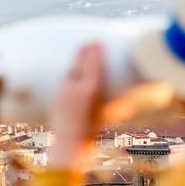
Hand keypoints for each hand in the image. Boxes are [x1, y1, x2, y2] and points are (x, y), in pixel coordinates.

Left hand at [48, 43, 133, 170]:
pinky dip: (69, 71)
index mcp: (89, 92)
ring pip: (70, 71)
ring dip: (76, 59)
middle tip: (89, 40)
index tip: (98, 42)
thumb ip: (115, 110)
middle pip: (80, 64)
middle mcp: (74, 89)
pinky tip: (72, 68)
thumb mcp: (103, 120)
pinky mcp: (56, 97)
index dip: (96, 54)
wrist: (66, 145)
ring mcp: (63, 92)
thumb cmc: (89, 135)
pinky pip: (63, 79)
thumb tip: (128, 107)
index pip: (93, 67)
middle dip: (85, 52)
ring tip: (80, 48)